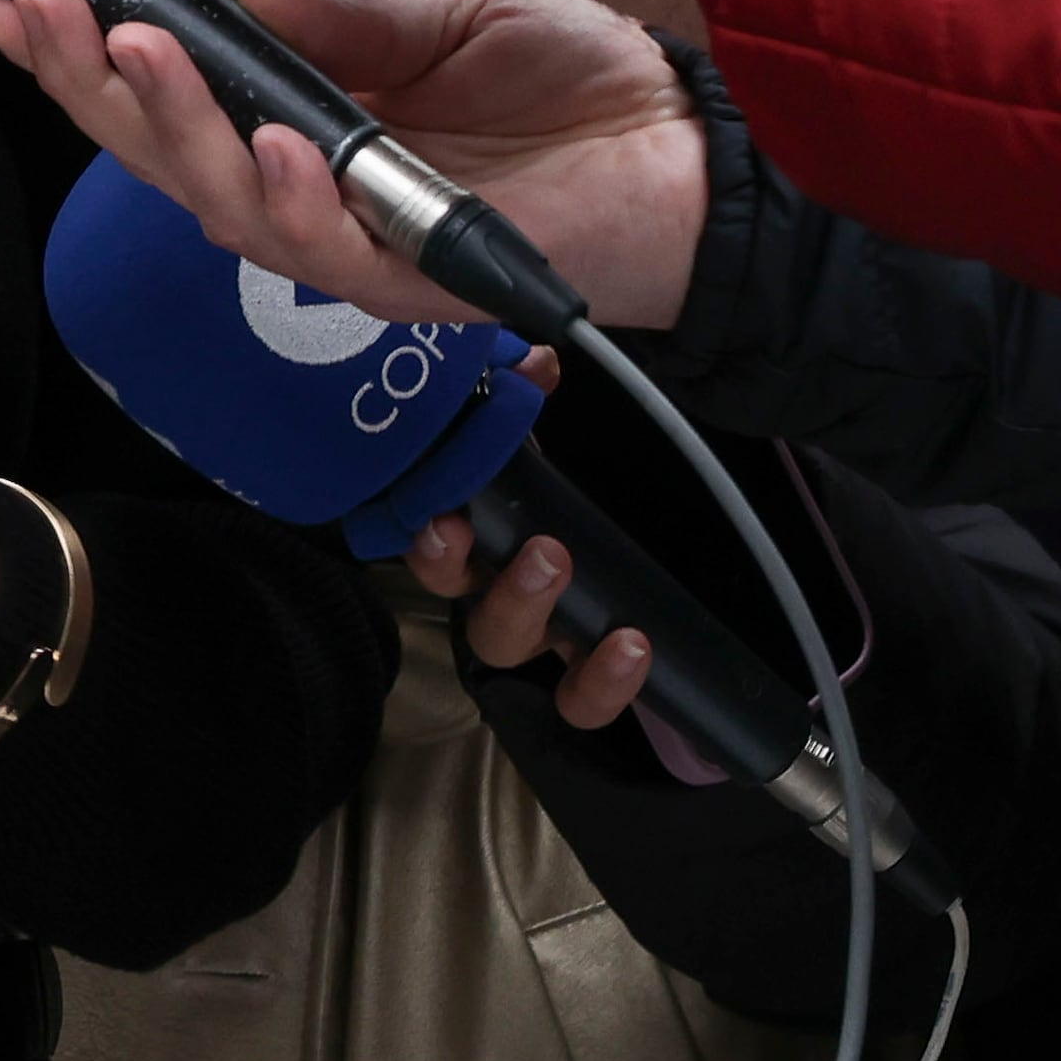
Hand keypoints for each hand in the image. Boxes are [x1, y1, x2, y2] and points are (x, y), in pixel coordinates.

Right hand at [0, 0, 707, 329]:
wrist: (696, 155)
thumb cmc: (579, 90)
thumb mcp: (441, 19)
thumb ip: (345, 19)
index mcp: (296, 124)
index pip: (157, 88)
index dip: (73, 47)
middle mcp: (301, 191)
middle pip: (152, 149)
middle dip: (81, 76)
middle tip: (35, 4)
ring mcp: (349, 242)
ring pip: (216, 197)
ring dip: (165, 119)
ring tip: (130, 41)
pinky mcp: (412, 280)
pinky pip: (328, 245)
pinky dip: (294, 189)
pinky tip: (275, 132)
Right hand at [383, 348, 668, 729]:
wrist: (622, 529)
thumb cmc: (554, 481)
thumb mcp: (537, 440)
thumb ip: (527, 402)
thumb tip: (541, 361)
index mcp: (470, 532)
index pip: (427, 544)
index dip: (428, 540)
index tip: (447, 519)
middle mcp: (489, 588)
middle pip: (467, 603)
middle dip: (499, 579)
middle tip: (545, 551)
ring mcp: (536, 631)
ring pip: (508, 647)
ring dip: (535, 616)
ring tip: (580, 583)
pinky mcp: (582, 666)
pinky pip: (578, 698)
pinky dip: (600, 681)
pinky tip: (633, 648)